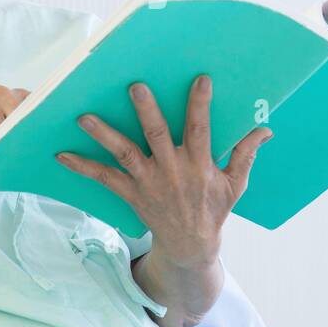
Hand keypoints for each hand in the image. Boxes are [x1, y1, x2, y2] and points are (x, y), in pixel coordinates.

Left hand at [55, 74, 272, 267]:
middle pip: (156, 137)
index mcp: (199, 165)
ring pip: (124, 153)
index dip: (200, 105)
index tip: (200, 80)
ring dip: (104, 134)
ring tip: (84, 117)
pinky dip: (83, 167)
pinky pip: (104, 178)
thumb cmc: (213, 210)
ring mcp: (148, 182)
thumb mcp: (236, 185)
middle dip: (146, 112)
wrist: (190, 246)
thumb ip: (246, 154)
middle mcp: (171, 171)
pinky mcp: (131, 193)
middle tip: (135, 87)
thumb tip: (265, 129)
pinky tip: (62, 155)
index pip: (200, 130)